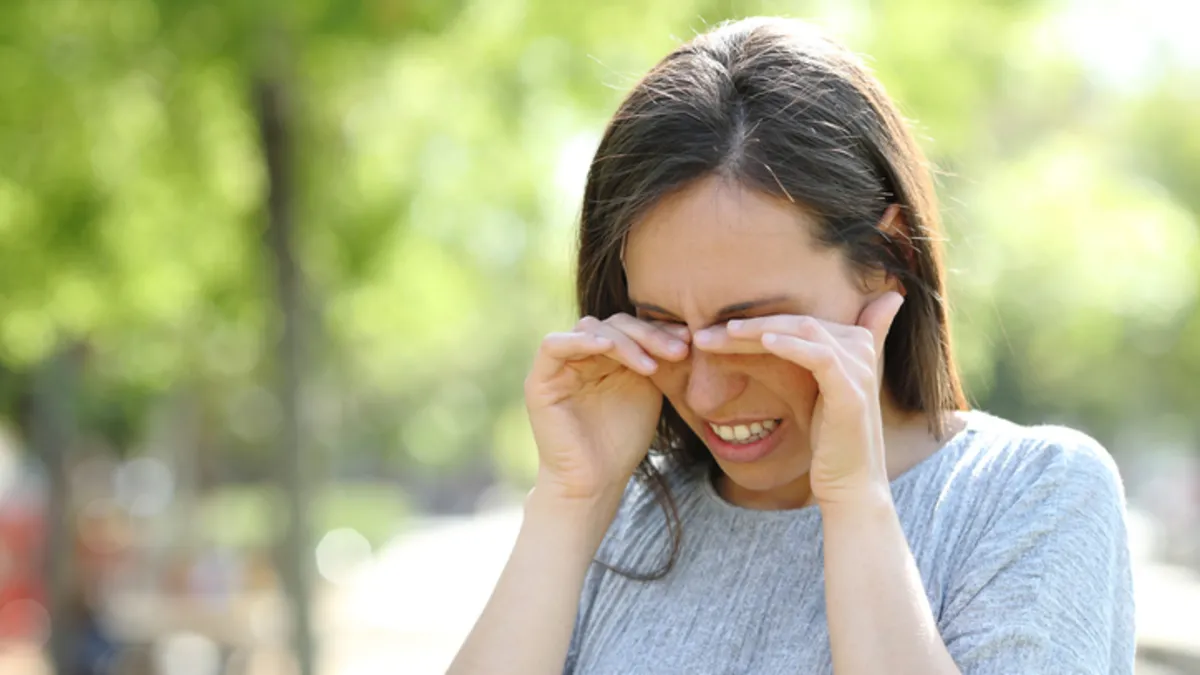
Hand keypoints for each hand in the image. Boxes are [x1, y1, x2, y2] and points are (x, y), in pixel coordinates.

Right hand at [524, 314, 689, 502]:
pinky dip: (581, 341)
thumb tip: (685, 328)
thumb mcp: (648, 390)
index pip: (632, 327)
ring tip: (652, 365)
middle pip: (614, 324)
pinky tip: (608, 348)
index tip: (689, 340)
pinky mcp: (540, 379)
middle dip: (648, 335)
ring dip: (624, 342)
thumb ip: (654, 358)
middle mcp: (581, 354)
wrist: (595, 482)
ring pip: (590, 328)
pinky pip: (553, 346)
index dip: (659, 330)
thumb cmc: (623, 441)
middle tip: (679, 351)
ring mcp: (559, 365)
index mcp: (606, 355)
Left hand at [692, 292, 904, 505]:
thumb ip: (806, 359)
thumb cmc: (827, 441)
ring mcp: (859, 370)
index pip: (798, 320)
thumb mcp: (815, 392)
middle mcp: (861, 349)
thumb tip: (772, 341)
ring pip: (805, 331)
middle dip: (750, 324)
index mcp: (854, 344)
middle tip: (704, 333)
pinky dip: (791, 346)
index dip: (757, 320)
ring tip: (723, 332)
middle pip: (798, 321)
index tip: (713, 330)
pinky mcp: (851, 392)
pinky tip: (764, 343)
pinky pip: (820, 357)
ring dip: (759, 329)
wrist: (850, 484)